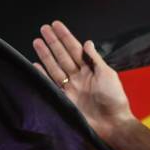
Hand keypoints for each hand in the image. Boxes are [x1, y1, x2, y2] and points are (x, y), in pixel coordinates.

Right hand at [32, 21, 133, 139]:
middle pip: (63, 56)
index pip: (75, 49)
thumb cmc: (114, 99)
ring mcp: (71, 88)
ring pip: (55, 67)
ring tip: (36, 41)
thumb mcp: (107, 74)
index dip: (65, 37)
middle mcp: (79, 77)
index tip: (56, 25)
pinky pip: (51, 84)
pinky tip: (35, 65)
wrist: (112, 124)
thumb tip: (87, 42)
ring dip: (46, 55)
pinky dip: (42, 75)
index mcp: (91, 69)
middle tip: (43, 29)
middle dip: (53, 42)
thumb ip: (95, 59)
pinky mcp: (65, 99)